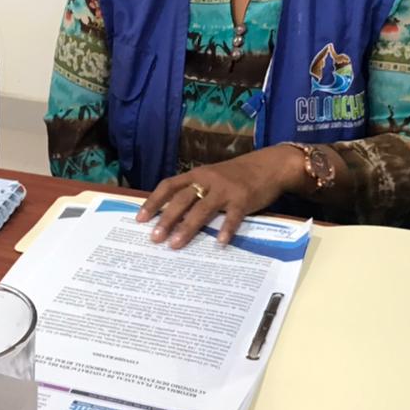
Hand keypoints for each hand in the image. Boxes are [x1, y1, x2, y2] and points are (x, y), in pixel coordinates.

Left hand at [136, 145, 307, 249]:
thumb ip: (196, 191)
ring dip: (187, 227)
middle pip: (182, 199)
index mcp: (197, 174)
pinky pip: (232, 216)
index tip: (140, 219)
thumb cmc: (238, 175)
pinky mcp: (243, 198)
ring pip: (202, 209)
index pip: (169, 186)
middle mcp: (208, 180)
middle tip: (154, 238)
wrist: (269, 165)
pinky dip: (226, 230)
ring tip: (175, 244)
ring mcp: (226, 189)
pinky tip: (219, 243)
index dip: (153, 202)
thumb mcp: (213, 177)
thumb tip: (173, 215)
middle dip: (166, 218)